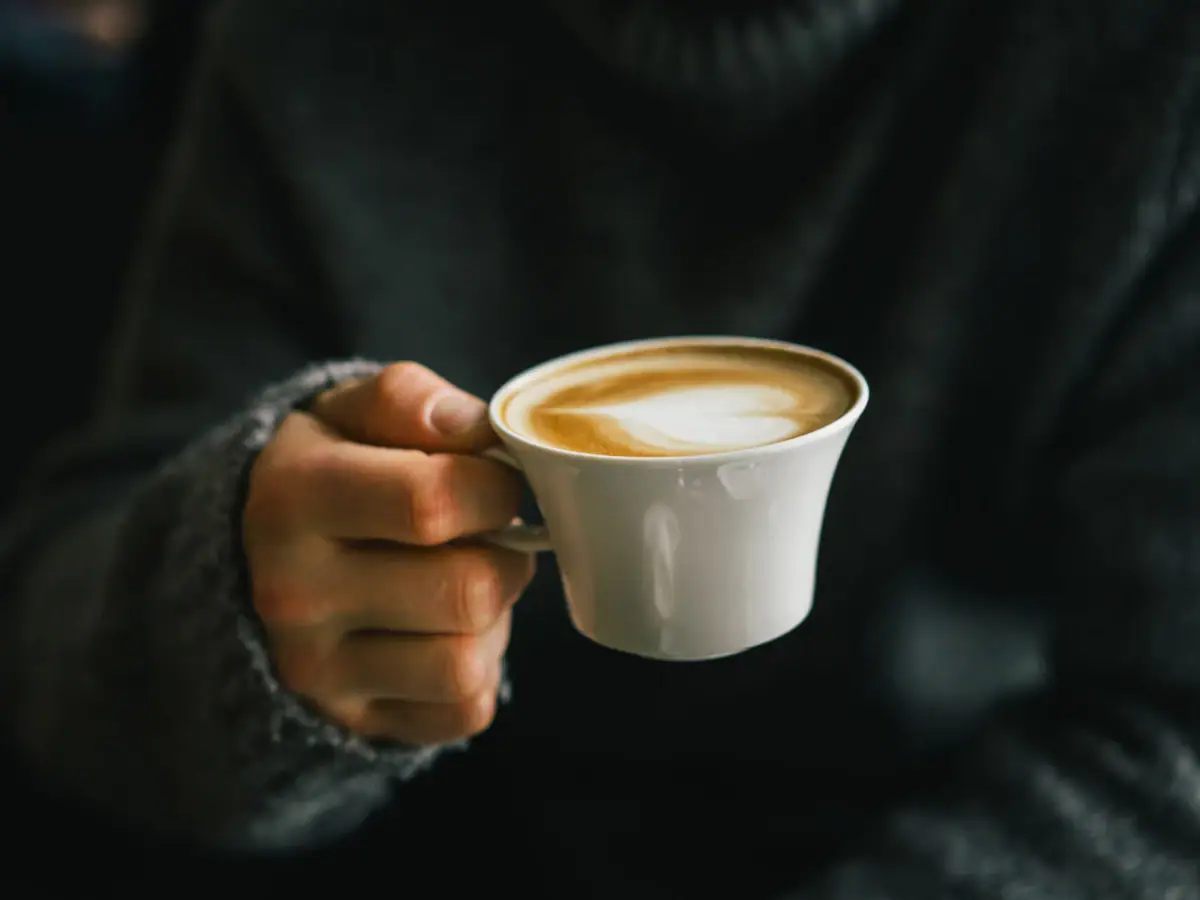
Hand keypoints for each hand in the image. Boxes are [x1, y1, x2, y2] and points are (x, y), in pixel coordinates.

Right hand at [243, 362, 534, 743]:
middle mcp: (293, 594)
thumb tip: (478, 429)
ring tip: (464, 581)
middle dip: (506, 554)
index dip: (495, 486)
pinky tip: (445, 632)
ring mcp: (318, 672)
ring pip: (468, 661)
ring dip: (492, 619)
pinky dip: (476, 671)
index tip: (497, 478)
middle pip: (468, 590)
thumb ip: (409, 400)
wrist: (257, 562)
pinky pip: (466, 710)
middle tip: (490, 535)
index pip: (431, 502)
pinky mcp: (354, 721)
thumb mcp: (348, 413)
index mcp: (293, 498)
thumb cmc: (332, 472)